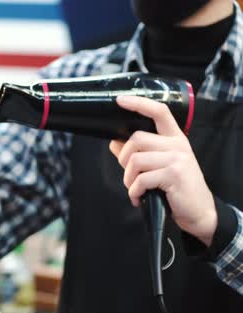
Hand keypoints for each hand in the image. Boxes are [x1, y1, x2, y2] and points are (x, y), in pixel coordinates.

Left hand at [109, 95, 216, 245]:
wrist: (199, 212)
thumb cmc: (176, 188)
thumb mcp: (160, 166)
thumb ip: (138, 153)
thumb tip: (114, 142)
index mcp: (175, 138)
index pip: (159, 111)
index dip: (139, 103)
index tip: (120, 100)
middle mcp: (177, 145)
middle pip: (136, 138)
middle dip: (123, 159)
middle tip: (128, 175)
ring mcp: (177, 159)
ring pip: (135, 159)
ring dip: (128, 178)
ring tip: (134, 188)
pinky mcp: (174, 175)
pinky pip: (141, 179)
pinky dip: (134, 191)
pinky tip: (138, 198)